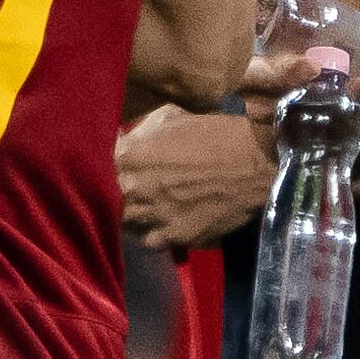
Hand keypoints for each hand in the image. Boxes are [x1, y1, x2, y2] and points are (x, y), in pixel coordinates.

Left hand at [116, 103, 270, 250]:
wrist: (257, 162)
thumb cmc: (217, 134)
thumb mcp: (174, 117)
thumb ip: (143, 130)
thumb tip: (127, 136)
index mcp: (129, 155)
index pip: (102, 167)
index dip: (114, 169)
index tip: (123, 169)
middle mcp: (133, 188)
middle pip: (112, 199)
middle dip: (125, 193)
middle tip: (142, 190)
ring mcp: (152, 215)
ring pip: (129, 222)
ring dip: (139, 215)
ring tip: (154, 208)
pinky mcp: (174, 236)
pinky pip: (151, 241)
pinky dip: (157, 234)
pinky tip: (167, 224)